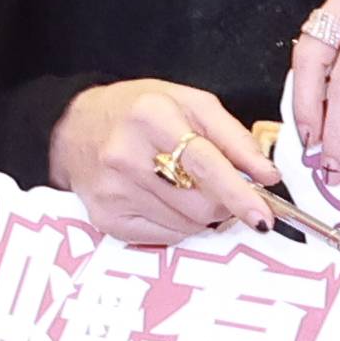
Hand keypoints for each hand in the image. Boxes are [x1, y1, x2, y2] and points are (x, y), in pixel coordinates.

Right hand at [52, 77, 282, 246]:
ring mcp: (112, 190)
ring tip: (179, 186)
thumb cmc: (137, 112)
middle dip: (222, 202)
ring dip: (198, 212)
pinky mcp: (105, 217)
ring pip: (186, 224)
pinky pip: (163, 236)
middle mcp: (125, 155)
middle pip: (199, 203)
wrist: (73, 127)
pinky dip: (175, 224)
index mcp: (151, 117)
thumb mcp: (189, 103)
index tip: (262, 216)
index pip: (204, 163)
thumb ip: (234, 137)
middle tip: (215, 186)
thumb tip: (267, 176)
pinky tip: (161, 200)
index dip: (238, 193)